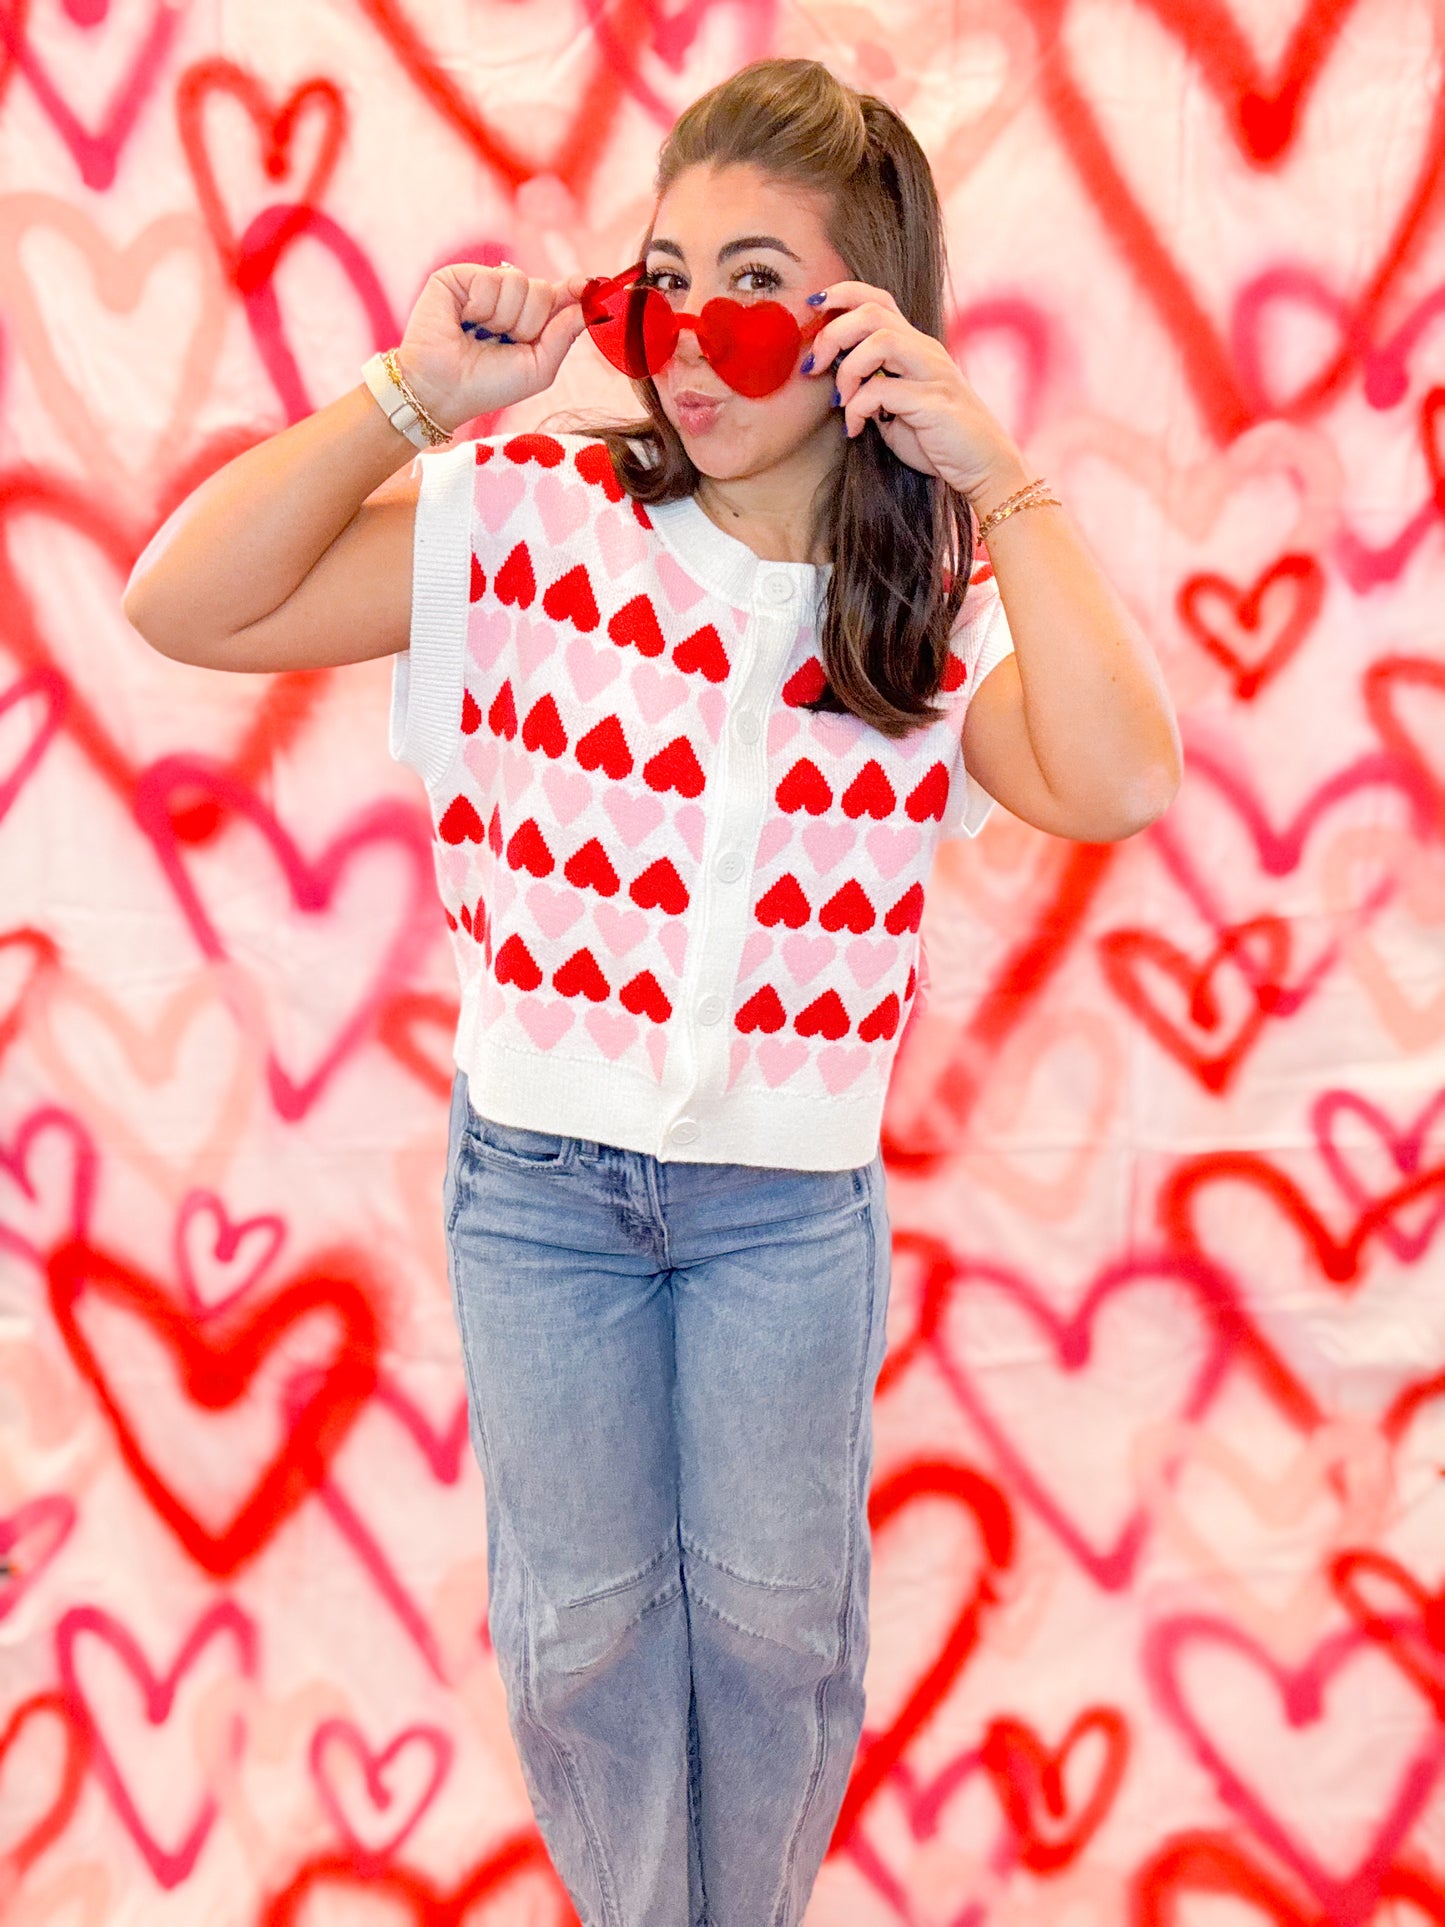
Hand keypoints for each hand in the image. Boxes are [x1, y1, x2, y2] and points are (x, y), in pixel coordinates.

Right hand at [396, 262, 592, 431]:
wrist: (444, 390)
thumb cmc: (488, 386)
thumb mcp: (538, 368)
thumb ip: (565, 336)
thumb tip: (591, 306)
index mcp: (526, 320)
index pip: (556, 296)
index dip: (574, 290)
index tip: (590, 285)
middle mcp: (506, 300)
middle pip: (542, 289)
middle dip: (528, 323)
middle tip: (501, 342)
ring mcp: (482, 285)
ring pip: (518, 282)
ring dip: (503, 318)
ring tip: (480, 334)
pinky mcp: (458, 277)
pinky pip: (492, 279)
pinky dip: (482, 307)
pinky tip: (464, 321)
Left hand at [802, 279, 1021, 503]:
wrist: (983, 467)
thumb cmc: (938, 440)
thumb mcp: (895, 410)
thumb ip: (870, 389)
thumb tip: (836, 381)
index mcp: (915, 346)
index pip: (878, 299)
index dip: (842, 294)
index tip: (812, 308)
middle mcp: (924, 351)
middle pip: (872, 312)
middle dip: (832, 333)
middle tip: (814, 365)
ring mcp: (932, 373)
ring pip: (880, 340)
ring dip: (847, 369)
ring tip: (839, 401)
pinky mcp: (934, 402)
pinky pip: (882, 390)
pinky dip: (857, 409)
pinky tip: (854, 430)